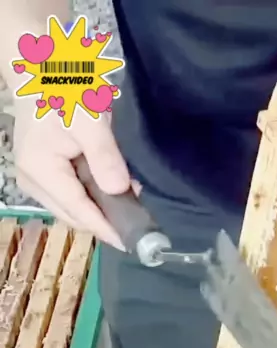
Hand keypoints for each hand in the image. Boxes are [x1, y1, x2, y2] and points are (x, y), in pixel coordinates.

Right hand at [14, 100, 131, 247]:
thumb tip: (120, 190)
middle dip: (106, 218)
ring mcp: (34, 180)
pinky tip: (112, 185)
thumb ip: (104, 156)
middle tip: (137, 213)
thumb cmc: (63, 89)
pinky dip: (92, 195)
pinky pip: (71, 195)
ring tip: (129, 194)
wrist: (39, 69)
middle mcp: (32, 182)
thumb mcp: (89, 119)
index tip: (131, 242)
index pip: (79, 211)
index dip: (106, 229)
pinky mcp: (42, 175)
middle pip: (74, 215)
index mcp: (41, 170)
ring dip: (101, 207)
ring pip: (73, 208)